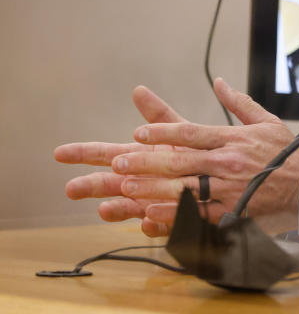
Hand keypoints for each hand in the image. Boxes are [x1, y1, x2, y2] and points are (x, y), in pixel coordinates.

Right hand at [54, 84, 192, 235]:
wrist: (224, 178)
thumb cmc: (198, 153)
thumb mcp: (180, 131)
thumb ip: (159, 115)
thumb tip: (138, 89)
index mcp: (139, 157)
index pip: (105, 154)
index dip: (83, 153)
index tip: (59, 152)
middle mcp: (140, 181)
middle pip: (110, 183)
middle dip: (90, 186)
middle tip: (71, 188)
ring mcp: (152, 201)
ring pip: (129, 207)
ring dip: (116, 209)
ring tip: (104, 210)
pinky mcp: (172, 219)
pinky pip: (161, 225)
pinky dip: (153, 224)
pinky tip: (146, 222)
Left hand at [113, 78, 298, 235]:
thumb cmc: (287, 154)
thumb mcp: (266, 122)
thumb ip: (239, 102)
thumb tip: (219, 82)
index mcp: (233, 139)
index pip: (191, 132)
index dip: (162, 132)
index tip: (138, 133)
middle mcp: (228, 162)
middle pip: (180, 159)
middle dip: (147, 160)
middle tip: (120, 160)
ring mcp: (229, 188)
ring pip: (183, 187)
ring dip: (152, 186)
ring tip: (126, 185)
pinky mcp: (232, 211)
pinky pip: (197, 213)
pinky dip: (173, 214)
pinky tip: (150, 214)